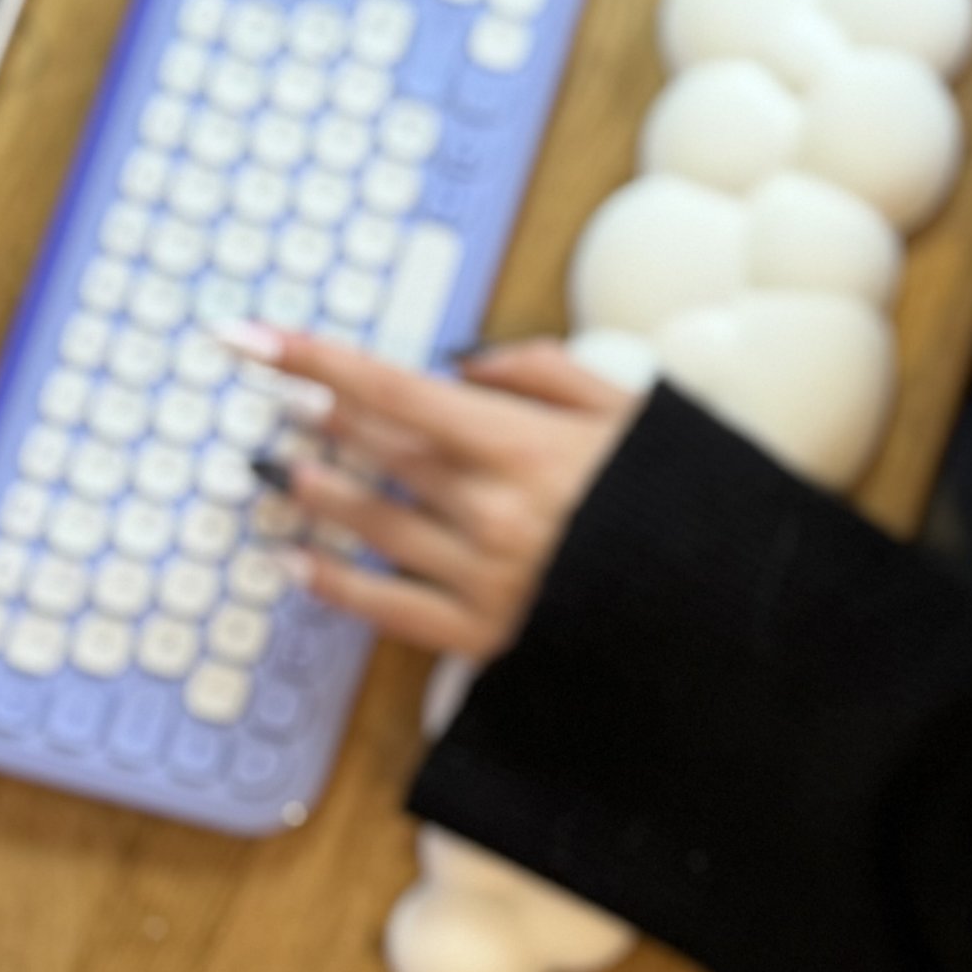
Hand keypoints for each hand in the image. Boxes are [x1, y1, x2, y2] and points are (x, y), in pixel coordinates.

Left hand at [223, 325, 641, 657]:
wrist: (717, 600)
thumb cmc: (672, 496)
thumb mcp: (626, 410)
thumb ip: (546, 372)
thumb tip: (464, 365)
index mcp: (522, 444)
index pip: (392, 389)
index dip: (315, 361)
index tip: (255, 339)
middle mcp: (489, 508)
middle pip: (377, 451)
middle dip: (318, 420)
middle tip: (274, 401)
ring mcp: (482, 574)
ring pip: (372, 525)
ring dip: (317, 496)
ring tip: (279, 472)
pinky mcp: (485, 633)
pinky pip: (390, 608)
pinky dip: (336, 585)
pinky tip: (298, 565)